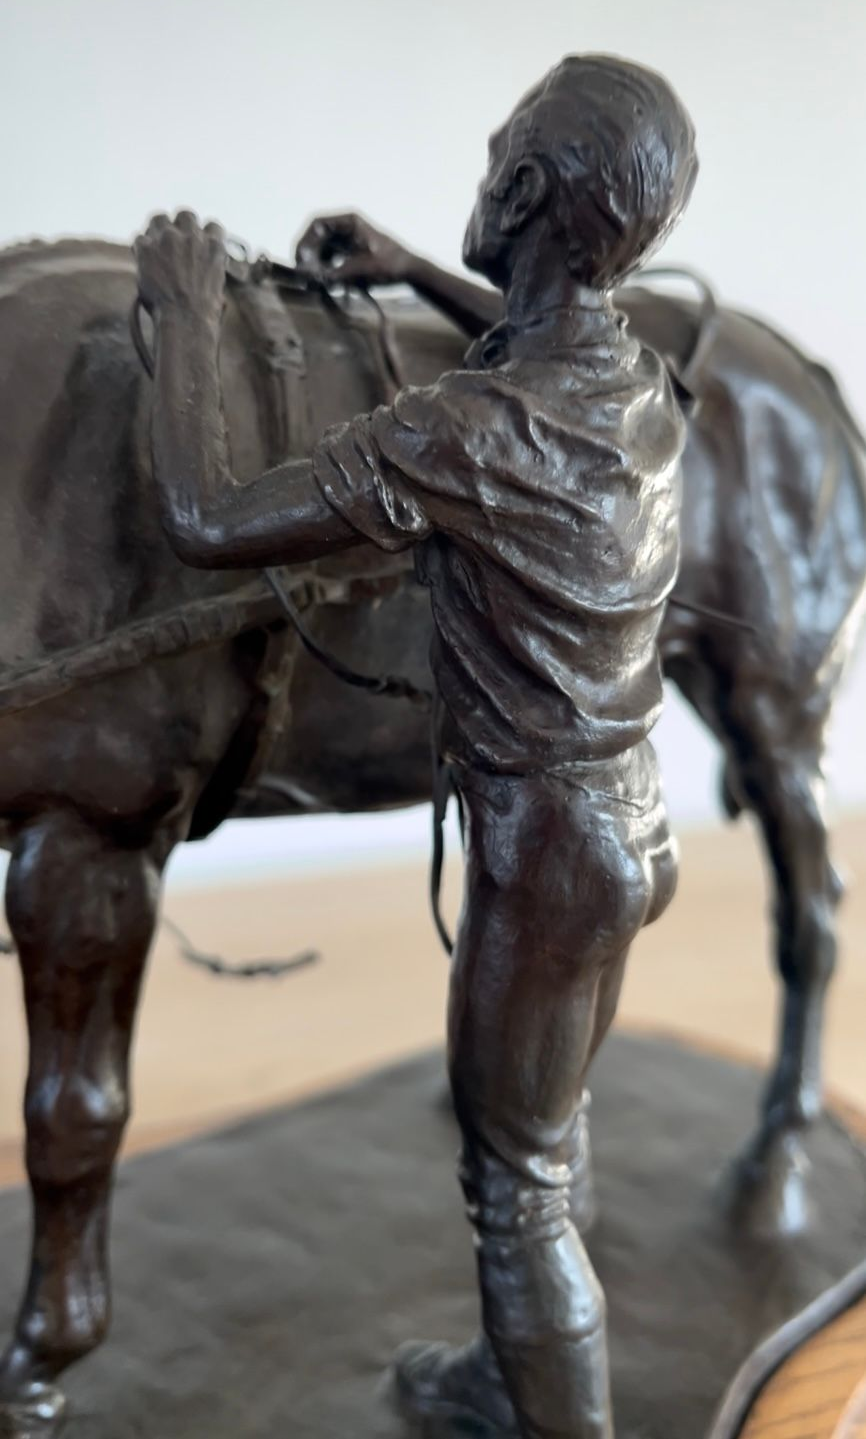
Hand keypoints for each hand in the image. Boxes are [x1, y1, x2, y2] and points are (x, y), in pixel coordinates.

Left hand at [135, 211, 226, 319]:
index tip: (198, 244)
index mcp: (214, 246)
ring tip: (154, 248)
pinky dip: (141, 250)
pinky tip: (143, 263)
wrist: (185, 319)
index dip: (204, 234)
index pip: (212, 226)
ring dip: (157, 230)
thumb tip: (204, 270)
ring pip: (159, 218)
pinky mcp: (147, 247)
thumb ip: (209, 269)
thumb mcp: (217, 287)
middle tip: (173, 242)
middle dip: (180, 226)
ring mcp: (169, 238)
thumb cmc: (204, 313)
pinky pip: (140, 239)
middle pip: (185, 215)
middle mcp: (192, 236)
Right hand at [295, 212, 411, 286]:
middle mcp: (346, 226)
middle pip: (316, 237)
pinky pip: (331, 257)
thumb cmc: (390, 265)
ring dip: (316, 264)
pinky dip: (326, 268)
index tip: (300, 260)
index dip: (304, 241)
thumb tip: (313, 278)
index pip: (317, 225)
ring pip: (322, 249)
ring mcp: (348, 238)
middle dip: (309, 256)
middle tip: (304, 275)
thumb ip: (336, 272)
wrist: (410, 271)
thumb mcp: (361, 269)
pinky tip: (327, 281)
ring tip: (315, 280)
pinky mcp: (351, 251)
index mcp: (349, 221)